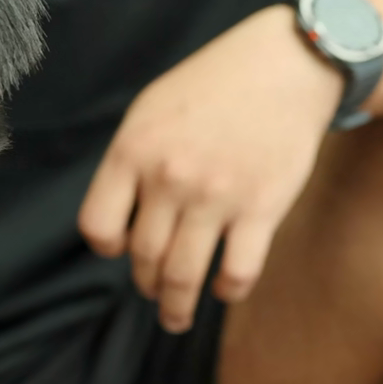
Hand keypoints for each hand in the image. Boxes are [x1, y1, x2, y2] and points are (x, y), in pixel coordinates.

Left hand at [78, 6, 344, 331]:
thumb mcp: (150, 111)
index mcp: (132, 151)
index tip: (121, 249)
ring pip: (183, 276)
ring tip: (175, 318)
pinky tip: (224, 290)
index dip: (108, 247)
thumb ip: (130, 162)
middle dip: (146, 283)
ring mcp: (216, 196)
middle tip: (153, 291)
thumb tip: (119, 220)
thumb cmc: (211, 88)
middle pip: (143, 258)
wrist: (284, 66)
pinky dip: (227, 291)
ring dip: (176, 307)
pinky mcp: (262, 208)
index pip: (98, 226)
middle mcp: (169, 178)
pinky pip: (237, 272)